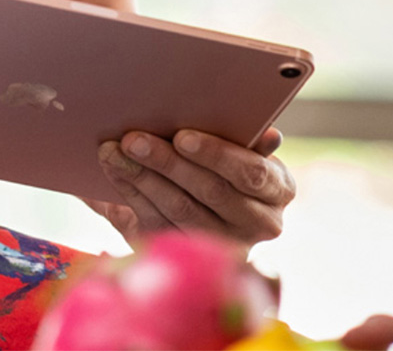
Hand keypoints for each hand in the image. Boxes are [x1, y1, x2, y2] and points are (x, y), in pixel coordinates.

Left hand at [88, 126, 295, 248]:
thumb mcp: (250, 150)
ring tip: (113, 153)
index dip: (216, 154)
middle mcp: (260, 224)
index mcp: (280, 191)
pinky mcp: (191, 256)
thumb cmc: (235, 164)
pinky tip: (114, 176)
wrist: (224, 209)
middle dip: (167, 163)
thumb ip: (253, 142)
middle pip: (210, 192)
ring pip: (179, 211)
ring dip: (141, 179)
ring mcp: (225, 245)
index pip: (250, 173)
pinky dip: (132, 198)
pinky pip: (158, 227)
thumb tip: (271, 137)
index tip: (182, 136)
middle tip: (132, 139)